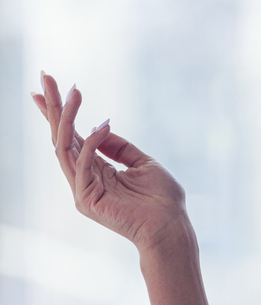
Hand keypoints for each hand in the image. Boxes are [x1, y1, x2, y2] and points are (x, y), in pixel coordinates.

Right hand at [33, 72, 190, 251]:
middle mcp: (84, 177)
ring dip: (66, 118)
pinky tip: (102, 125)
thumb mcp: (143, 163)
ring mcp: (83, 189)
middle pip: (61, 137)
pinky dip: (92, 143)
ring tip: (71, 93)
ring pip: (64, 147)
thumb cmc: (163, 199)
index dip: (59, 111)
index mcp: (97, 169)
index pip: (72, 136)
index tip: (48, 86)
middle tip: (45, 77)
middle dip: (52, 107)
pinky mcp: (87, 199)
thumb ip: (120, 147)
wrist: (171, 227)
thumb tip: (100, 126)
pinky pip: (83, 164)